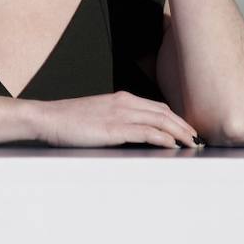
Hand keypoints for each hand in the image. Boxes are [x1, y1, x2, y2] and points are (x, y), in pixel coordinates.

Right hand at [34, 91, 200, 147]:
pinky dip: (162, 137)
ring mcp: (119, 114)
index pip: (157, 107)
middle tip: (196, 138)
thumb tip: (130, 133)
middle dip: (183, 126)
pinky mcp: (113, 128)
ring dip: (179, 132)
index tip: (186, 130)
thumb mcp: (97, 116)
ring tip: (191, 144)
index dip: (175, 118)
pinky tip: (172, 145)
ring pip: (159, 121)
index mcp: (121, 98)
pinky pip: (145, 132)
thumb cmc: (67, 121)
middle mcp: (124, 103)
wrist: (47, 119)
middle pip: (164, 112)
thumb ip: (115, 120)